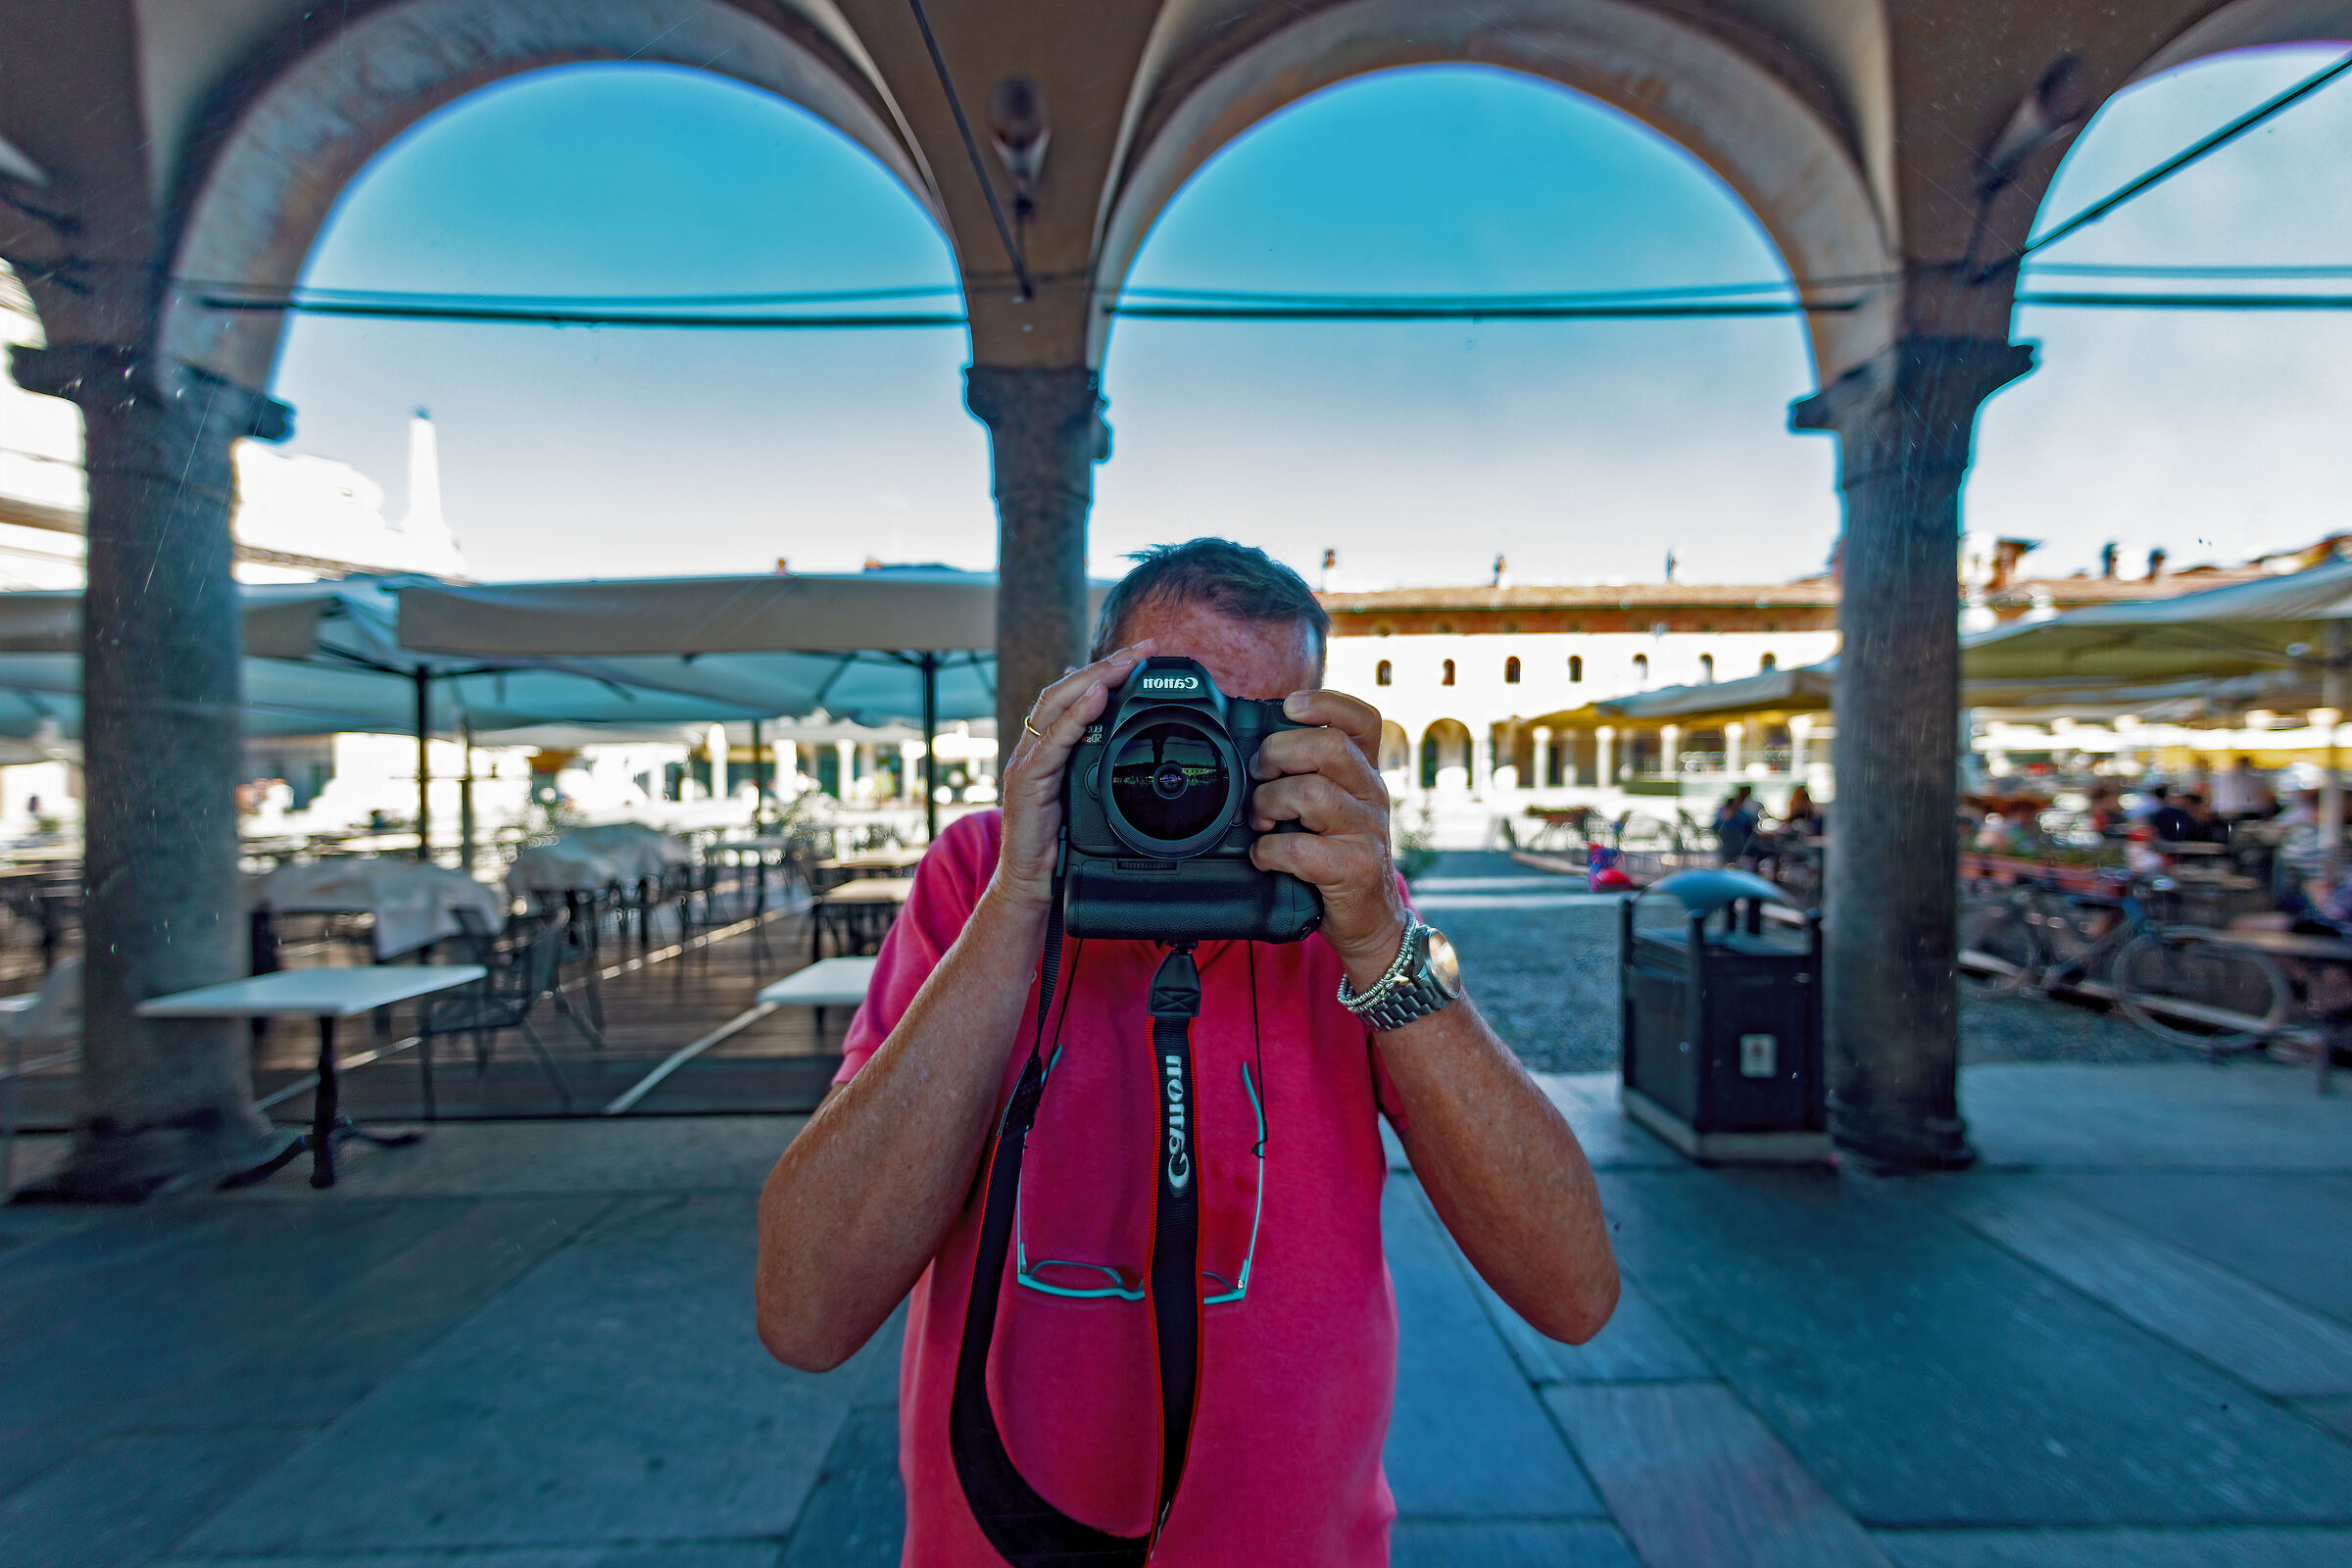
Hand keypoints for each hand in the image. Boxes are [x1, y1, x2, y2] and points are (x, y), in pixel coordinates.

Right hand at [990, 641, 1155, 909]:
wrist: (1031, 885)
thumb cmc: (1058, 843)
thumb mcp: (1085, 795)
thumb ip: (1096, 762)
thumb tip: (1118, 734)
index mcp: (1049, 747)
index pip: (1074, 693)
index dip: (1106, 668)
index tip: (1145, 653)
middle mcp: (1034, 747)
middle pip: (1065, 689)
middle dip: (1106, 664)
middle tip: (1145, 648)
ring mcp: (1026, 763)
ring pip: (1056, 705)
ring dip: (1094, 679)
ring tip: (1125, 663)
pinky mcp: (1026, 783)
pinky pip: (1051, 742)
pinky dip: (1075, 716)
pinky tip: (1096, 697)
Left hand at [1246, 689, 1409, 986]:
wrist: (1371, 922)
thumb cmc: (1336, 859)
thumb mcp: (1329, 809)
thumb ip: (1305, 777)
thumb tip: (1250, 750)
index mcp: (1364, 774)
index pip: (1362, 720)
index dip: (1327, 702)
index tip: (1290, 706)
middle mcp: (1372, 795)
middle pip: (1330, 746)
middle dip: (1279, 752)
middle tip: (1259, 774)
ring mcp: (1367, 832)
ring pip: (1313, 793)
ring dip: (1269, 803)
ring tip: (1259, 821)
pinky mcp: (1355, 869)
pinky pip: (1301, 848)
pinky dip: (1270, 851)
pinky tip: (1264, 857)